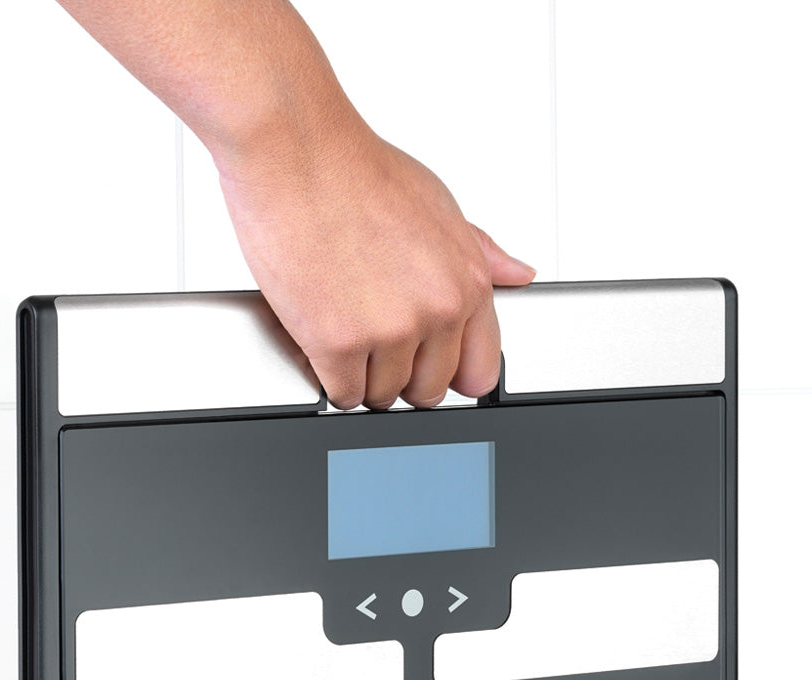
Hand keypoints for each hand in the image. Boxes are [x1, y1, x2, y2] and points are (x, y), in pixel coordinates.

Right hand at [218, 126, 535, 409]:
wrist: (295, 152)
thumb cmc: (355, 170)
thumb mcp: (438, 204)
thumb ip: (479, 253)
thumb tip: (516, 273)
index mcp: (467, 282)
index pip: (479, 371)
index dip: (448, 373)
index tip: (428, 367)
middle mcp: (436, 311)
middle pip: (428, 391)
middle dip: (400, 374)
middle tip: (373, 339)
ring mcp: (389, 331)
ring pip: (381, 396)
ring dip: (360, 374)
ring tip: (342, 324)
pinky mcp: (338, 344)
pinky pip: (343, 395)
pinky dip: (329, 377)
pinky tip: (322, 337)